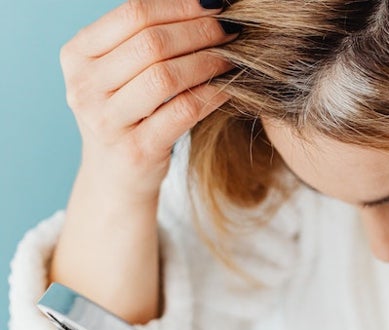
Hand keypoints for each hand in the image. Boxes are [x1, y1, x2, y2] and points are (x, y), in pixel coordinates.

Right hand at [60, 0, 234, 197]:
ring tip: (232, 56)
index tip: (214, 5)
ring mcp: (107, 122)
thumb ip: (145, 38)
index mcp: (77, 55)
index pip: (133, 14)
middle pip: (152, 43)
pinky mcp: (136, 150)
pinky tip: (230, 86)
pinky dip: (213, 94)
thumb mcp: (119, 72)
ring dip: (208, 61)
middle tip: (231, 30)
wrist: (115, 175)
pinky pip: (184, 111)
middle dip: (200, 31)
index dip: (180, 6)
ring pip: (166, 76)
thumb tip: (201, 4)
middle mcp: (84, 87)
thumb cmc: (126, 113)